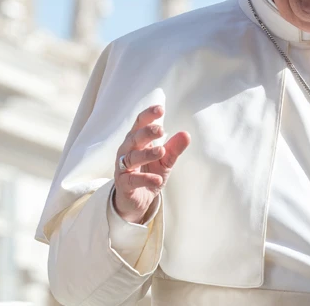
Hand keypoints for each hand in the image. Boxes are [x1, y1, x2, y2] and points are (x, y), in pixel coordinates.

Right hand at [113, 105, 190, 222]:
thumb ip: (174, 149)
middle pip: (134, 138)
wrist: (137, 200)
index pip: (139, 124)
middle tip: (161, 130)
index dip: (148, 116)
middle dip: (147, 133)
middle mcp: (127, 151)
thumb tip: (186, 134)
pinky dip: (145, 179)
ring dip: (146, 154)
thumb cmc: (149, 173)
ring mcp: (123, 167)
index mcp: (136, 141)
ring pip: (131, 157)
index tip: (160, 109)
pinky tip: (158, 179)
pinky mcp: (123, 184)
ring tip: (161, 152)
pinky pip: (132, 180)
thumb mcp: (165, 161)